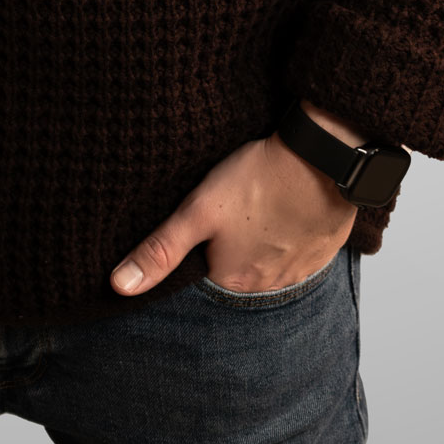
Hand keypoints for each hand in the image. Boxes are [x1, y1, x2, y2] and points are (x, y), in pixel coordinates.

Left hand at [110, 101, 362, 296]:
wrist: (324, 157)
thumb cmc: (258, 179)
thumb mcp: (198, 210)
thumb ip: (159, 250)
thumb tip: (118, 286)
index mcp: (233, 279)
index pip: (205, 266)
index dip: (203, 237)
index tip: (207, 214)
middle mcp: (267, 285)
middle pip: (238, 263)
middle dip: (234, 239)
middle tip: (234, 201)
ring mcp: (300, 269)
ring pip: (270, 255)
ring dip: (263, 235)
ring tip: (259, 201)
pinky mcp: (323, 249)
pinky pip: (300, 247)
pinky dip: (292, 230)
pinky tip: (286, 204)